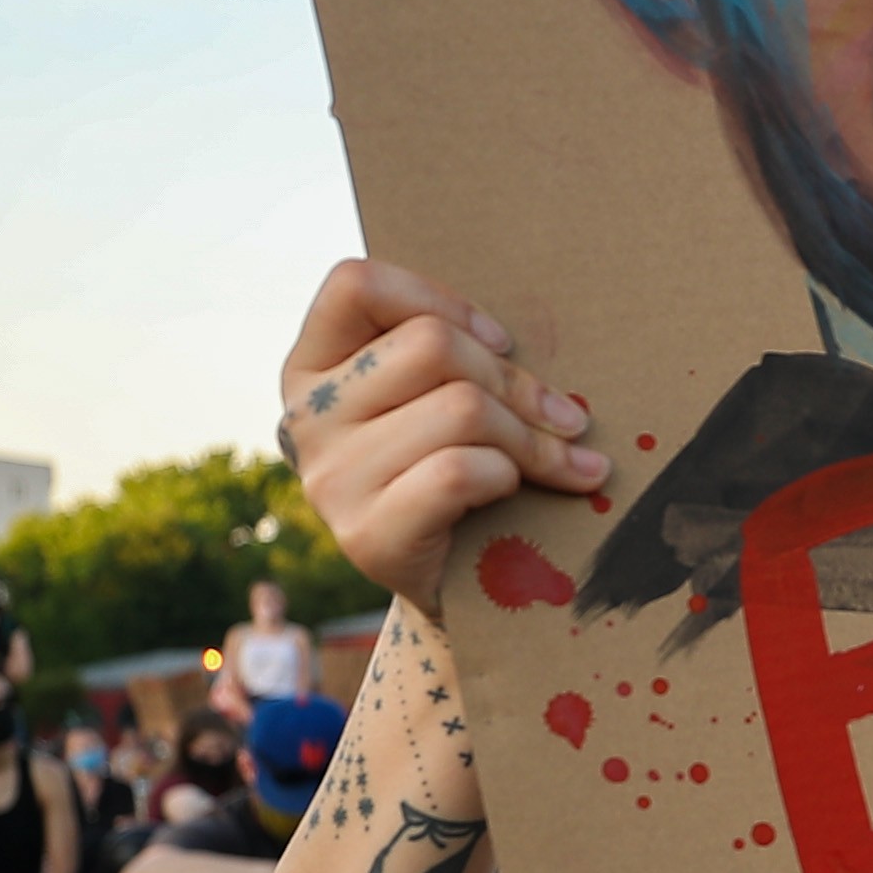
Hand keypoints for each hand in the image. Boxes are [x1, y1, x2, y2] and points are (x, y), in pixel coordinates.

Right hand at [274, 257, 613, 605]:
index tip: (499, 342)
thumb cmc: (458, 473)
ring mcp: (328, 479)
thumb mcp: (438, 400)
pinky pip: (458, 471)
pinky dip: (507, 475)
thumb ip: (452, 358)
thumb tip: (528, 336)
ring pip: (458, 407)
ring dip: (530, 437)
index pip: (355, 284)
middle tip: (566, 417)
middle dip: (515, 381)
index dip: (439, 300)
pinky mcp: (365, 536)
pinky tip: (517, 490)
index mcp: (312, 366)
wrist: (457, 588)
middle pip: (431, 345)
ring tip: (565, 462)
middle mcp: (306, 417)